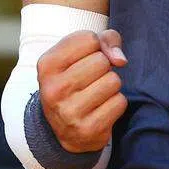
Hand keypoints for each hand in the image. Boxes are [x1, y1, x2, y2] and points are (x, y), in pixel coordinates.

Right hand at [37, 30, 128, 153]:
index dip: (95, 46)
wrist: (65, 127)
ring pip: (113, 81)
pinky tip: (101, 109)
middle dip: (104, 67)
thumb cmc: (76, 78)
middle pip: (102, 61)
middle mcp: (53, 90)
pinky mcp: (87, 130)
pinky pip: (119, 102)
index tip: (84, 58)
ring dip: (111, 85)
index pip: (89, 39)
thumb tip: (120, 60)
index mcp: (47, 65)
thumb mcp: (81, 53)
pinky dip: (116, 103)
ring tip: (96, 93)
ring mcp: (69, 113)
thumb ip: (105, 39)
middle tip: (91, 79)